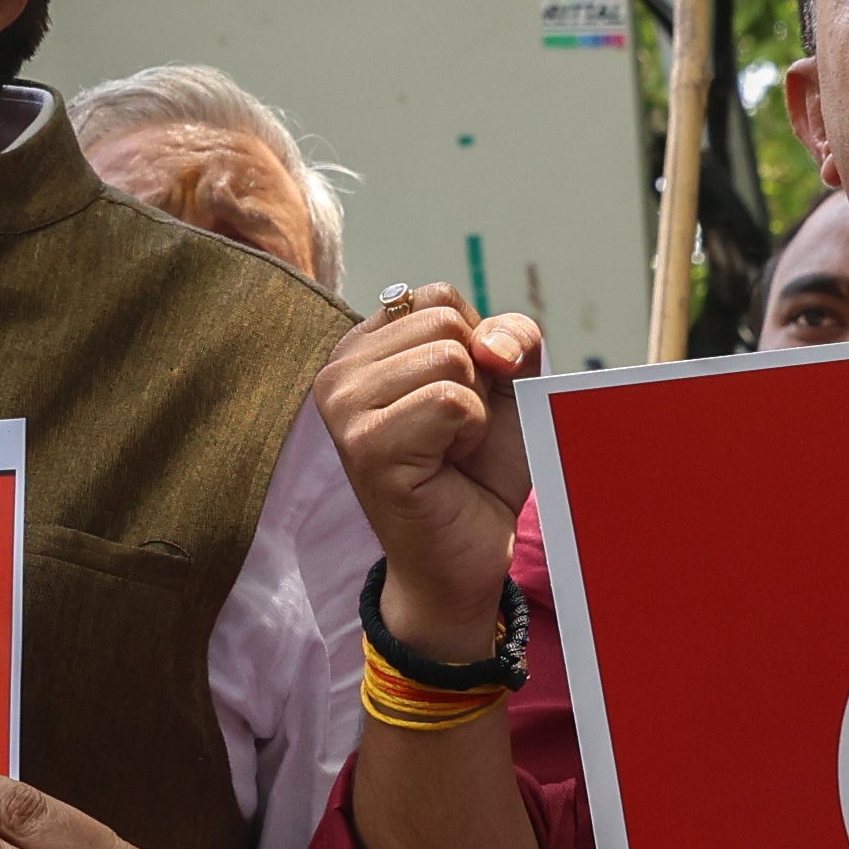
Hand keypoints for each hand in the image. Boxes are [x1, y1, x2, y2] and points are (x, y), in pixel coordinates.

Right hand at [320, 286, 536, 666]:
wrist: (470, 552)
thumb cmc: (480, 470)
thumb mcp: (508, 386)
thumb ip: (511, 337)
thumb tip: (492, 345)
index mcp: (360, 348)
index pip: (437, 296)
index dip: (476, 346)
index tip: (458, 402)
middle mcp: (337, 371)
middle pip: (444, 320)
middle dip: (475, 377)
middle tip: (453, 433)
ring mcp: (343, 408)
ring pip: (449, 357)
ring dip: (473, 409)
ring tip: (448, 449)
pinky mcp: (365, 445)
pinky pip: (449, 401)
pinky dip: (469, 433)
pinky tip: (445, 465)